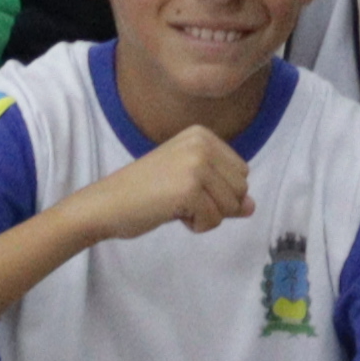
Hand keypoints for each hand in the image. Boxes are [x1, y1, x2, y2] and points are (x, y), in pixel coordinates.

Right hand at [66, 124, 255, 245]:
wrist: (107, 203)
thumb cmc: (145, 193)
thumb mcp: (190, 185)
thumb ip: (223, 192)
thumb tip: (252, 206)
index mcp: (202, 134)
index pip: (241, 173)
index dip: (218, 192)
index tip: (186, 188)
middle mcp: (202, 142)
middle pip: (240, 189)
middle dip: (216, 205)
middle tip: (180, 198)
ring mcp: (196, 163)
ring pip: (230, 207)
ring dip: (206, 216)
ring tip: (175, 204)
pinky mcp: (190, 188)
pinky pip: (214, 220)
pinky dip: (196, 226)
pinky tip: (171, 213)